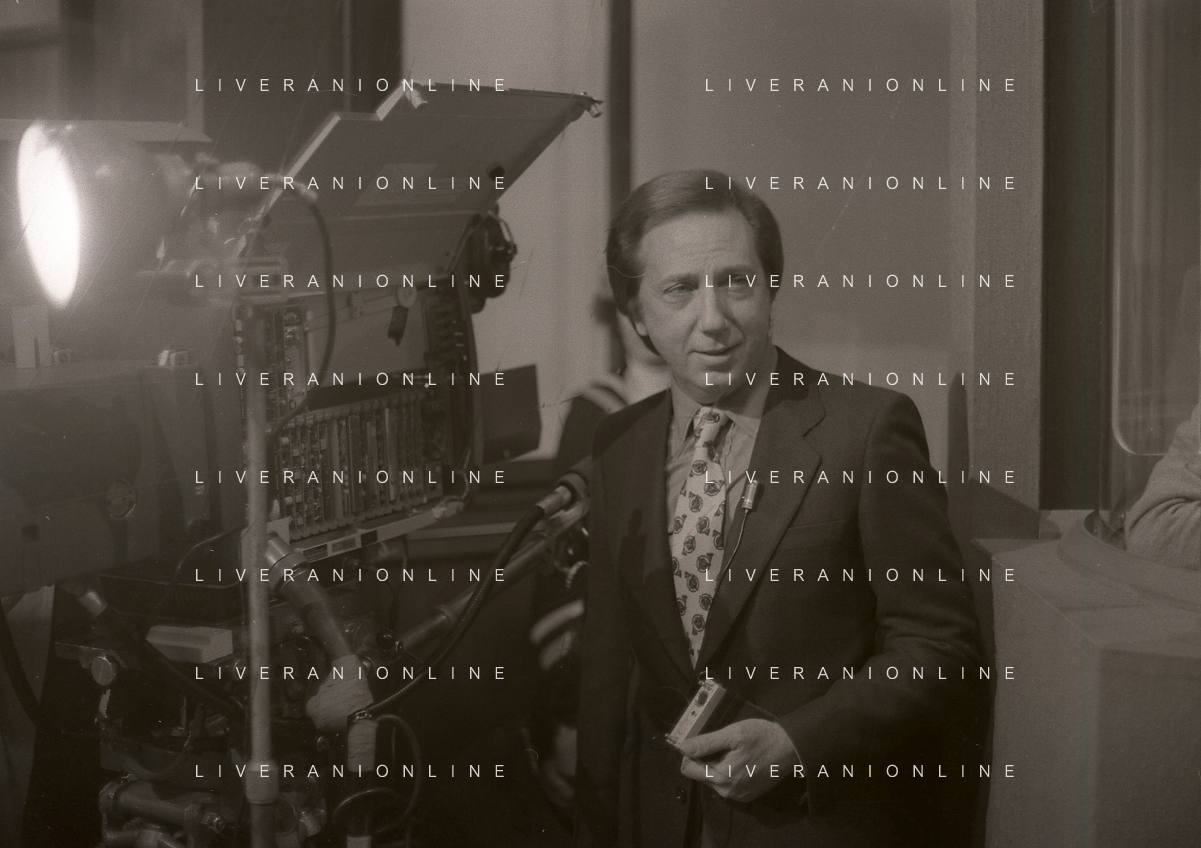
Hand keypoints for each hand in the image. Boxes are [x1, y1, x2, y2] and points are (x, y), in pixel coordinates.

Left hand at [677, 718, 799, 801]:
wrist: (790, 748)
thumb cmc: (761, 737)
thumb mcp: (733, 734)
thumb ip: (706, 743)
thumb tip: (682, 747)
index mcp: (721, 777)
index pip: (688, 770)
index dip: (691, 754)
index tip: (703, 742)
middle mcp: (727, 792)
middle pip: (701, 775)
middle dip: (706, 759)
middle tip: (724, 744)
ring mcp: (738, 796)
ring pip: (714, 779)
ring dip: (718, 765)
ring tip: (735, 752)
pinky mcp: (747, 796)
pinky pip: (727, 784)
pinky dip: (729, 772)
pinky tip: (742, 761)